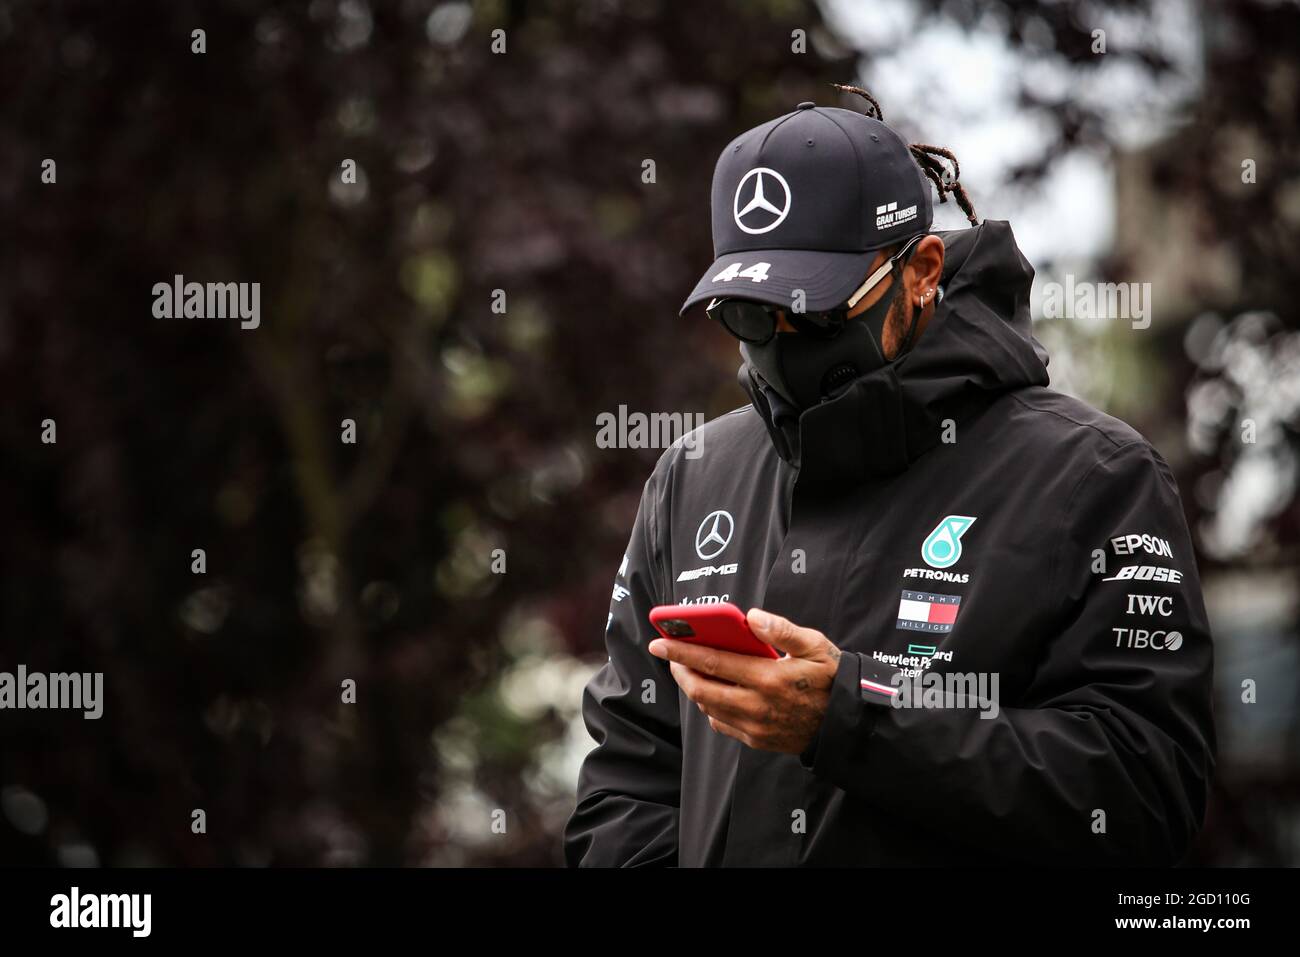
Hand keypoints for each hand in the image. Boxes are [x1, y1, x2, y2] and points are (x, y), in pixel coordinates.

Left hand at [648, 608, 841, 753]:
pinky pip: (721, 724)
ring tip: (690, 669)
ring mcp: (755, 726)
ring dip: (693, 688)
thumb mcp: (815, 646)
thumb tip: (751, 617)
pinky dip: (709, 707)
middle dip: (679, 670)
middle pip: (701, 688)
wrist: (845, 723)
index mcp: (769, 678)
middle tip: (670, 655)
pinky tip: (713, 691)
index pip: (713, 662)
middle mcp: (757, 705)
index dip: (681, 651)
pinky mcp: (756, 740)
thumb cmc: (830, 679)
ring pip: (707, 707)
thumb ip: (781, 630)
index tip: (659, 642)